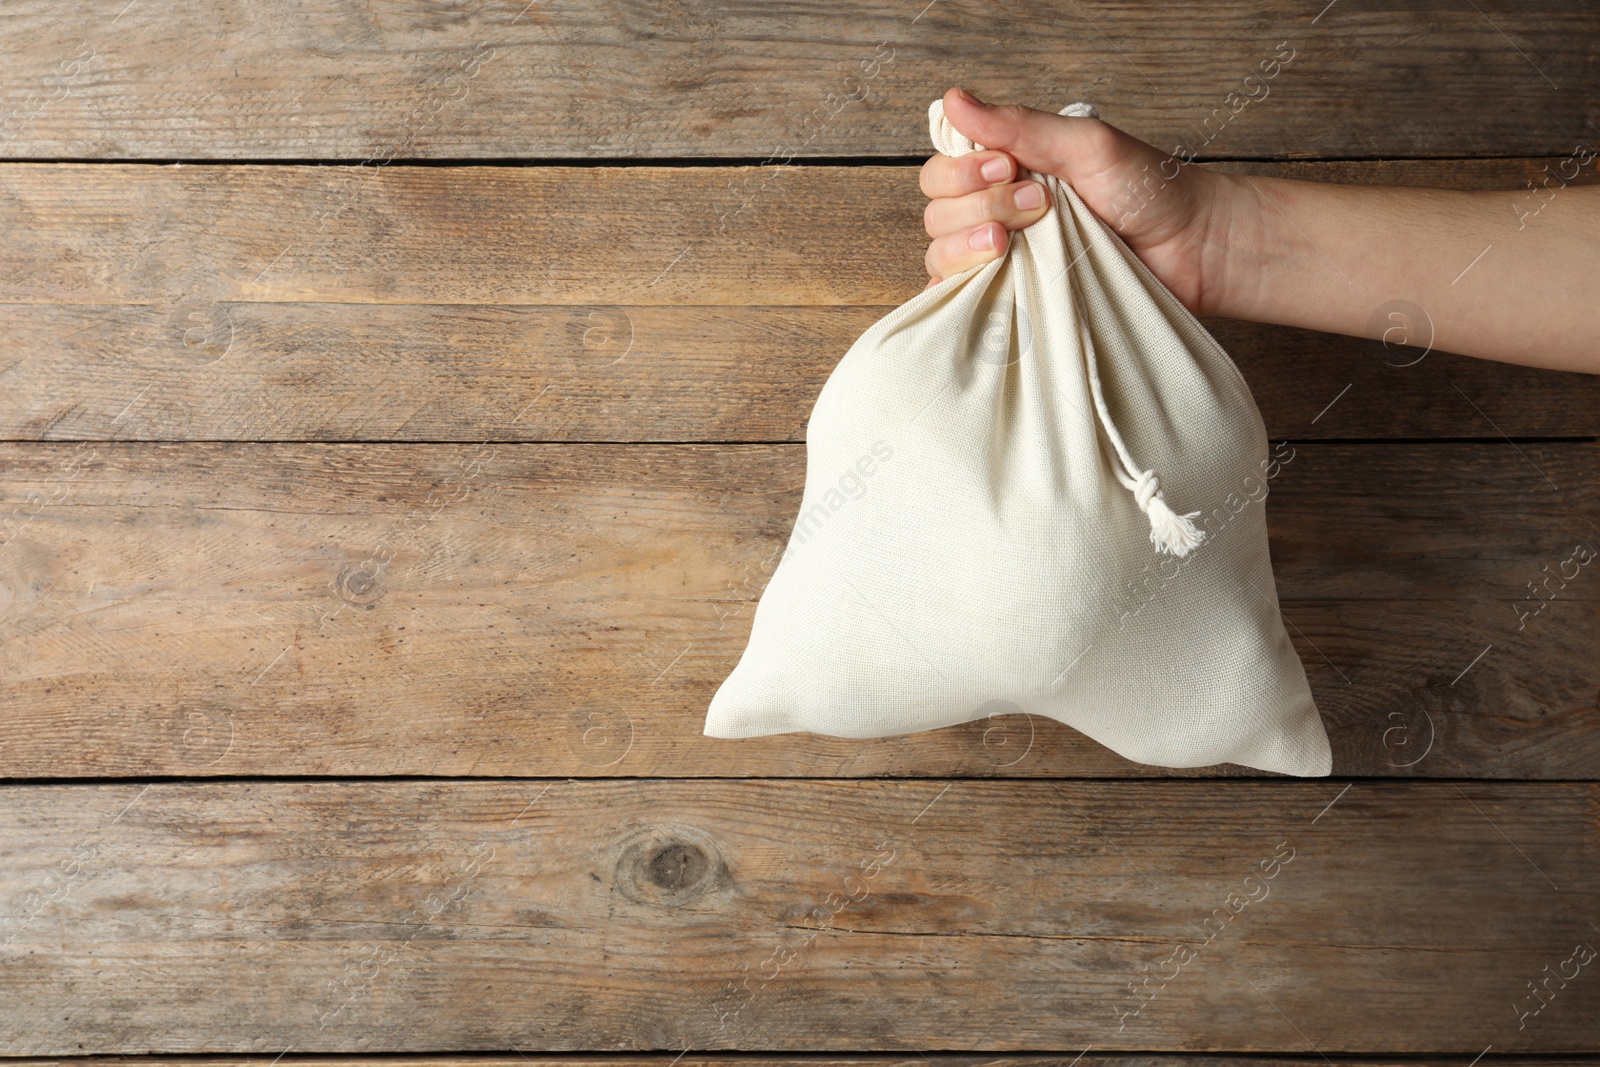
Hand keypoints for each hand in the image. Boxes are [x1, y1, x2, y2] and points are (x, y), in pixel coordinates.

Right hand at [920, 86, 1242, 315]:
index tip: (1009, 168)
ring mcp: (1003, 263)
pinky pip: (961, 303)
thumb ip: (1019, 125)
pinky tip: (991, 277)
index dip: (962, 172)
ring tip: (1015, 243)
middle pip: (937, 214)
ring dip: (970, 246)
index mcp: (1005, 172)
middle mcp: (995, 215)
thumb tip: (954, 99)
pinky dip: (962, 292)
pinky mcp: (1014, 302)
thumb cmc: (1149, 190)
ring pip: (940, 257)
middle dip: (979, 207)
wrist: (1193, 247)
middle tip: (1039, 203)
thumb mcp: (1085, 145)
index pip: (941, 173)